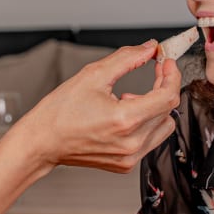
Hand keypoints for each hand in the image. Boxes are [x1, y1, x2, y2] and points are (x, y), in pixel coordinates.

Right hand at [17, 41, 181, 172]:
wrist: (42, 142)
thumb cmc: (59, 112)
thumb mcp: (93, 75)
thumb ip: (127, 58)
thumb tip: (149, 48)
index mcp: (125, 120)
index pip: (167, 96)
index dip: (171, 75)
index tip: (166, 64)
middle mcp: (131, 143)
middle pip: (168, 111)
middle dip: (161, 88)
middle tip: (149, 75)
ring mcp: (130, 157)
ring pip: (163, 127)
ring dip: (154, 108)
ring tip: (128, 101)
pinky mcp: (126, 165)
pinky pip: (150, 141)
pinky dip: (144, 125)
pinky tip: (122, 117)